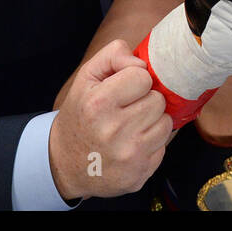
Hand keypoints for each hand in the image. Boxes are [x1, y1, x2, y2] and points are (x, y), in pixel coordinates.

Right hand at [49, 39, 170, 200]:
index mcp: (99, 103)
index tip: (124, 89)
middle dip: (145, 100)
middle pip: (158, 100)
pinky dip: (151, 143)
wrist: (66, 163)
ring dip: (152, 121)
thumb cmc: (81, 114)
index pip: (143, 77)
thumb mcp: (87, 77)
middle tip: (128, 108)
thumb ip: (114, 55)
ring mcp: (128, 156)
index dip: (135, 80)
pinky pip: (163, 147)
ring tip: (132, 125)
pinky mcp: (139, 174)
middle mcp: (114, 131)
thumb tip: (143, 62)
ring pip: (165, 123)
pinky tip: (132, 144)